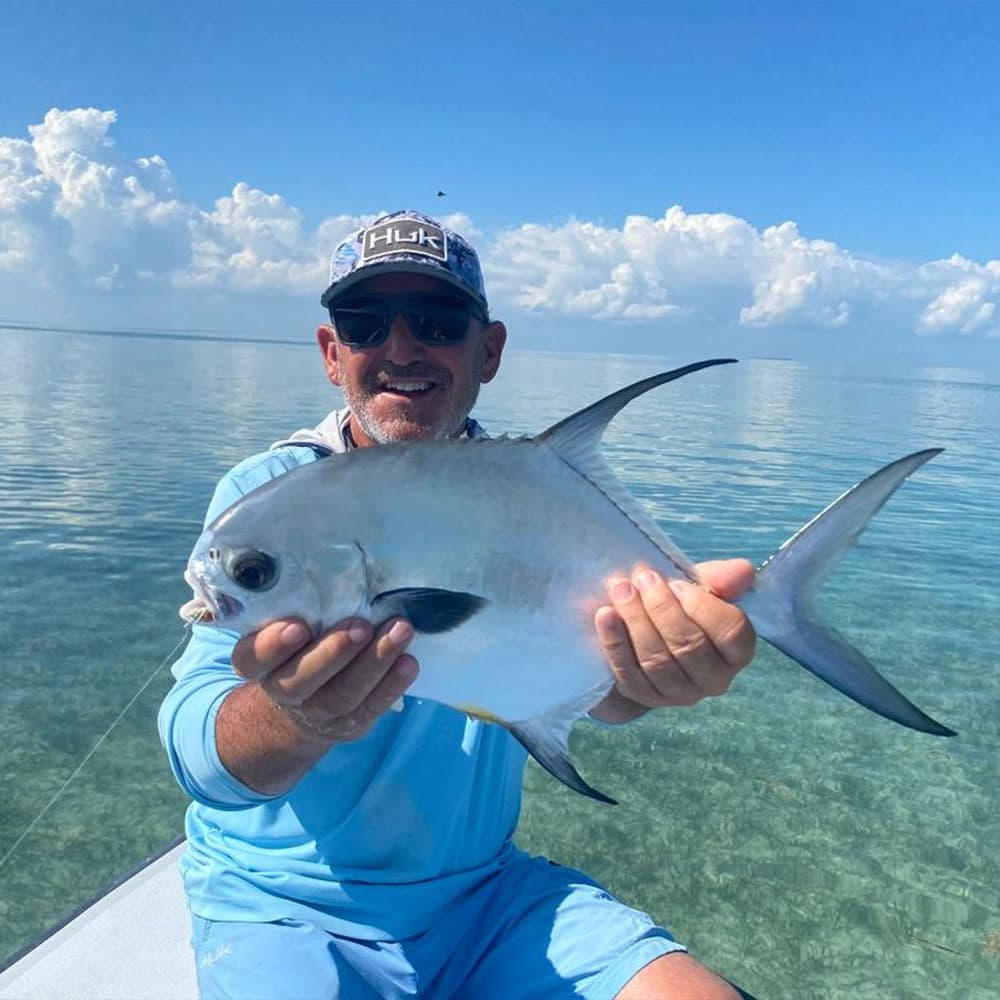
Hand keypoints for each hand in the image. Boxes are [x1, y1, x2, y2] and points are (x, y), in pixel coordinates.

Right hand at [232, 616, 418, 743]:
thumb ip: (296, 607)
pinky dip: (392, 684)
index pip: (252, 659)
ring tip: (401, 631)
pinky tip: (409, 662)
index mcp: (258, 664)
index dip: (273, 645)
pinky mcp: (349, 724)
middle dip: (335, 651)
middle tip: (362, 626)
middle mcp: (283, 691)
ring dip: (375, 661)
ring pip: (344, 693)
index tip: (297, 626)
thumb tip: (331, 566)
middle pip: (302, 679)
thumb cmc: (298, 646)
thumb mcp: (284, 626)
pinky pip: (371, 707)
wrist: (302, 704)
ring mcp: (317, 712)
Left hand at [590, 560, 755, 723]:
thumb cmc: (677, 609)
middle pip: (690, 647)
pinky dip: (615, 642)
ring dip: (636, 622)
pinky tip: (605, 616)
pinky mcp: (646, 698)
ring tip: (620, 591)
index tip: (676, 583)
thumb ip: (718, 579)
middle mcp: (714, 679)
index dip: (702, 606)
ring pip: (658, 661)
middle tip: (642, 579)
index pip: (732, 632)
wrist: (642, 639)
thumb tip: (743, 570)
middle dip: (662, 609)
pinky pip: (630, 674)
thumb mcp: (697, 589)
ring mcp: (680, 694)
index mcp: (736, 651)